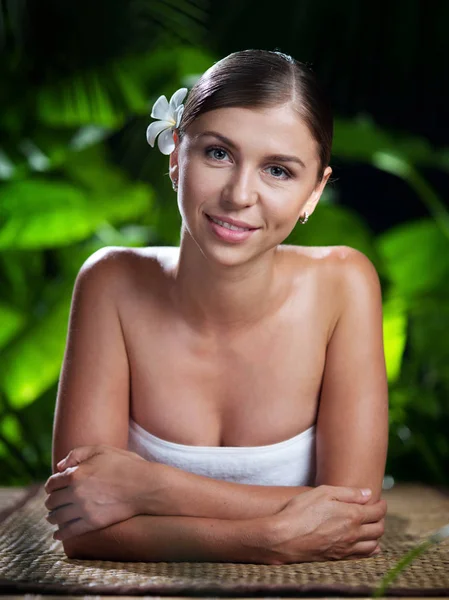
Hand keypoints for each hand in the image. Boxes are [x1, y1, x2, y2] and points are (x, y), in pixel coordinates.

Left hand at [44, 445, 146, 540]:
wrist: (145, 486)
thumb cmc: (125, 464)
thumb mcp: (101, 449)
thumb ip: (77, 453)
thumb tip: (60, 467)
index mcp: (76, 474)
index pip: (52, 483)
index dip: (51, 485)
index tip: (54, 488)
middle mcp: (76, 493)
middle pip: (51, 501)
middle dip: (51, 501)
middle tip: (54, 502)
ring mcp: (84, 510)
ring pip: (57, 517)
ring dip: (53, 517)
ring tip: (55, 516)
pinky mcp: (92, 523)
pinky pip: (68, 532)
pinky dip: (60, 534)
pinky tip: (58, 534)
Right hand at [266, 485, 386, 563]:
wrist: (284, 537)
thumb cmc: (301, 511)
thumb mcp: (323, 492)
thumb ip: (348, 493)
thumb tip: (368, 493)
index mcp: (352, 515)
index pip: (377, 512)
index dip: (382, 505)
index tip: (380, 501)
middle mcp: (353, 534)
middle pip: (378, 529)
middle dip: (381, 519)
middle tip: (376, 513)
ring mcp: (346, 548)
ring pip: (373, 545)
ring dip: (377, 535)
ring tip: (372, 527)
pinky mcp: (338, 557)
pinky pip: (362, 556)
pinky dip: (370, 550)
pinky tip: (368, 546)